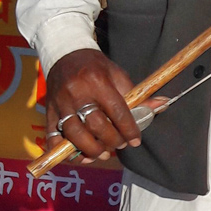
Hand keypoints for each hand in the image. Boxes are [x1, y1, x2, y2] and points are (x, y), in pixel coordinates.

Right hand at [45, 48, 161, 160]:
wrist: (65, 54)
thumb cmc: (96, 67)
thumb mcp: (117, 75)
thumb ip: (136, 95)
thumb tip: (161, 106)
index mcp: (98, 81)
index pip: (117, 111)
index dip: (129, 129)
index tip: (135, 140)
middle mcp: (77, 93)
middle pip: (96, 125)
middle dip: (112, 140)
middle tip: (120, 144)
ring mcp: (61, 103)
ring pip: (74, 134)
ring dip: (91, 149)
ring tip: (102, 153)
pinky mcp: (49, 110)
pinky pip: (53, 136)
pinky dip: (63, 151)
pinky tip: (78, 156)